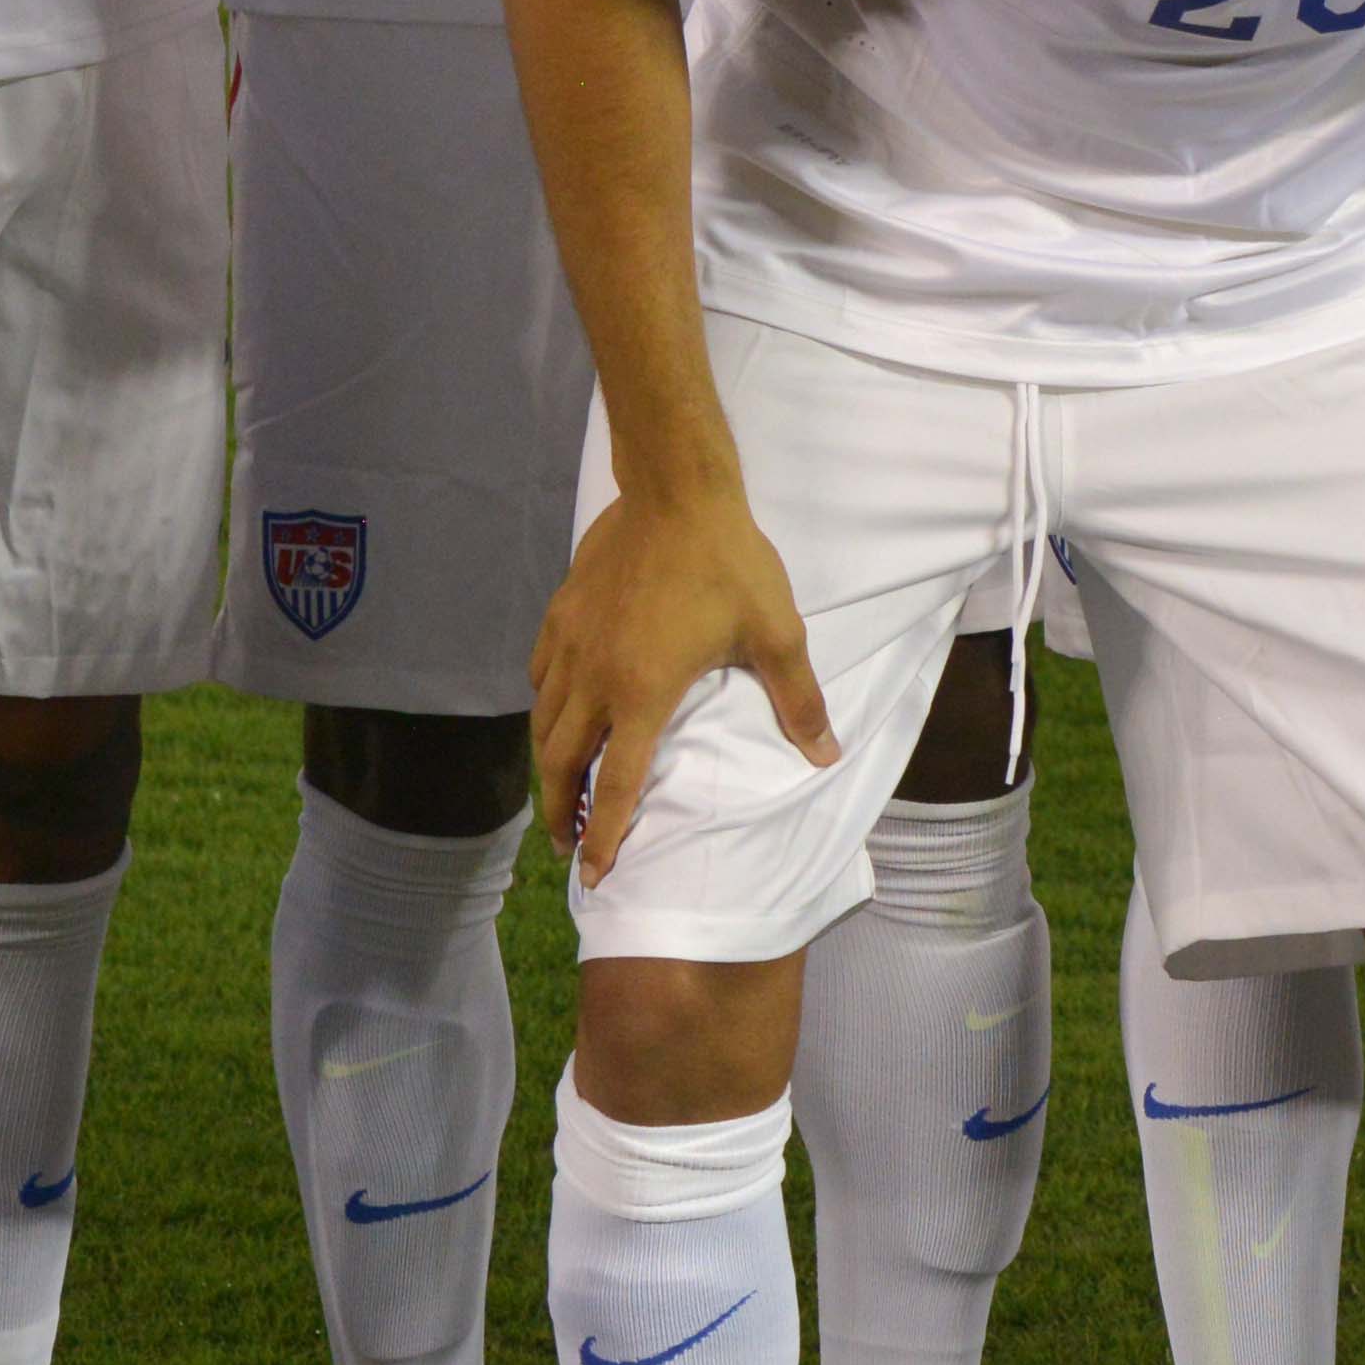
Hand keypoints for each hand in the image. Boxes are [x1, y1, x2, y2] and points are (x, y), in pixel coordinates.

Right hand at [528, 480, 829, 876]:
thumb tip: (825, 755)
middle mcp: (595, 678)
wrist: (675, 492)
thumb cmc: (730, 564)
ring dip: (549, 764)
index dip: (605, 835)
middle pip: (561, 763)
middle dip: (561, 812)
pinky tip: (557, 712)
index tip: (593, 872)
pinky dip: (545, 707)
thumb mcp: (776, 634)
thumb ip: (797, 701)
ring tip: (560, 789)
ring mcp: (570, 646)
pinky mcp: (559, 616)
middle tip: (566, 844)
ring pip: (543, 722)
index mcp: (643, 693)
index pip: (617, 783)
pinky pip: (540, 678)